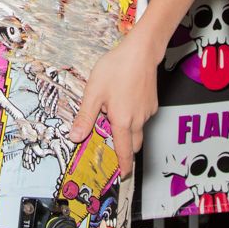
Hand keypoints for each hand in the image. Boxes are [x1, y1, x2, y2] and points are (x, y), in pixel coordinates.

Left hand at [70, 35, 158, 176]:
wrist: (140, 52)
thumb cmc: (116, 69)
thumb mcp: (93, 93)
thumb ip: (85, 117)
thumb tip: (75, 137)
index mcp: (123, 121)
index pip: (124, 152)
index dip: (123, 166)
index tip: (122, 175)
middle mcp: (138, 120)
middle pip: (133, 144)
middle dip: (124, 150)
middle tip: (113, 150)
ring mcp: (147, 112)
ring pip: (137, 129)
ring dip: (127, 130)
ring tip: (112, 113)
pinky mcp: (153, 103)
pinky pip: (142, 116)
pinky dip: (133, 117)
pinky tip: (123, 101)